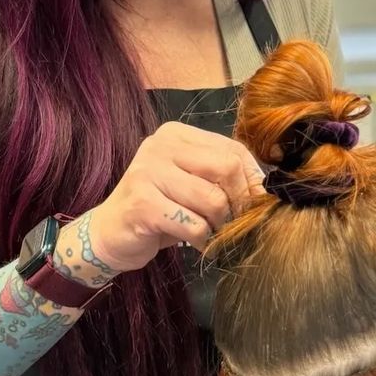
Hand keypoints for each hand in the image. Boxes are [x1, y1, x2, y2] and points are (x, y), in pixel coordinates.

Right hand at [86, 122, 265, 272]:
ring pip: (212, 199)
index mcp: (176, 134)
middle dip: (239, 201)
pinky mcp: (142, 204)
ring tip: (212, 232)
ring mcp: (148, 172)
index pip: (232, 148)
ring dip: (220, 224)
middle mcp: (160, 145)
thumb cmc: (159, 207)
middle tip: (235, 222)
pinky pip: (193, 224)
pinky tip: (197, 242)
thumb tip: (265, 188)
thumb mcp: (191, 183)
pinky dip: (203, 239)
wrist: (110, 232)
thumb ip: (221, 176)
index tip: (256, 202)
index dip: (252, 178)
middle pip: (226, 168)